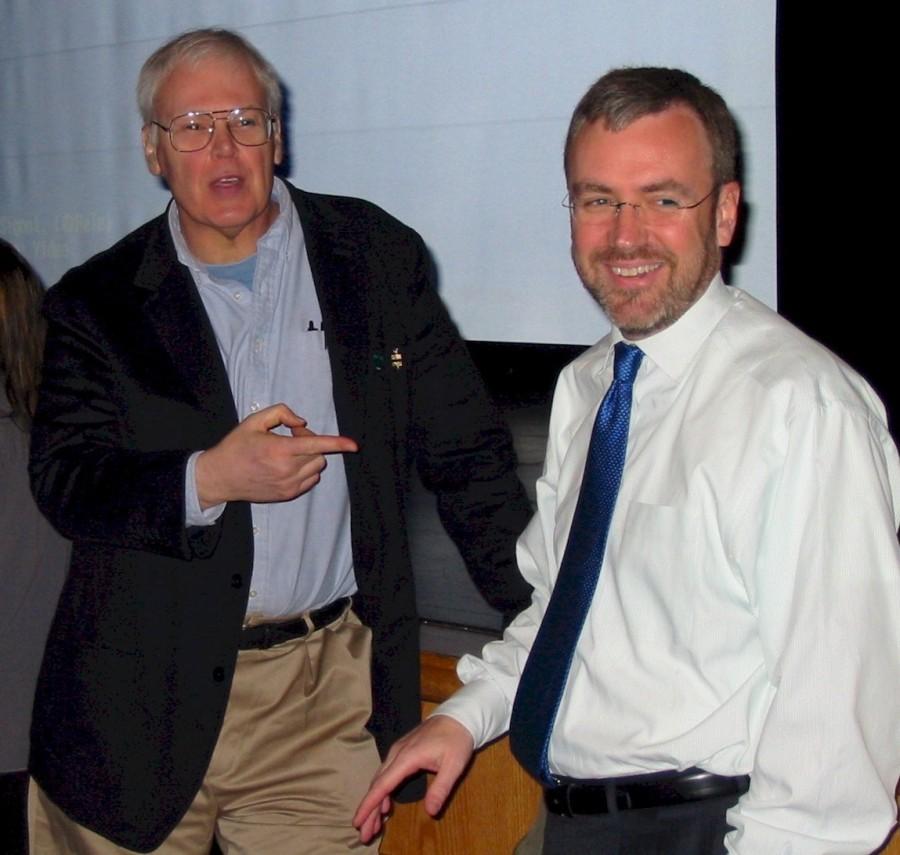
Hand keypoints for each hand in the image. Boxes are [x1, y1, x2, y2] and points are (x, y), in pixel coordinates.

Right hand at [195, 403, 357, 507]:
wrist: (220, 477)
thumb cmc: (236, 446)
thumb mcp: (254, 421)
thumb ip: (281, 413)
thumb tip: (302, 422)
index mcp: (279, 449)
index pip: (316, 445)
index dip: (338, 443)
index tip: (354, 445)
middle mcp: (286, 469)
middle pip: (318, 455)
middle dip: (311, 443)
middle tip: (292, 437)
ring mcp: (288, 485)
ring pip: (316, 468)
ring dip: (310, 458)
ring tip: (288, 452)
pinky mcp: (287, 494)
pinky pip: (310, 481)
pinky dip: (307, 471)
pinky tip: (289, 465)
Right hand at [353, 715, 474, 843]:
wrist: (458, 716)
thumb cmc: (457, 740)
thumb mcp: (454, 765)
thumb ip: (441, 788)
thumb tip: (430, 812)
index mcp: (407, 757)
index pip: (383, 784)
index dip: (369, 804)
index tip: (357, 821)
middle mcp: (397, 753)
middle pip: (377, 784)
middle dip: (369, 810)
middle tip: (364, 834)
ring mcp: (398, 750)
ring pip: (380, 778)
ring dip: (375, 802)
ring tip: (372, 826)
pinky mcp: (401, 751)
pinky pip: (386, 772)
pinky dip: (382, 790)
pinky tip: (385, 804)